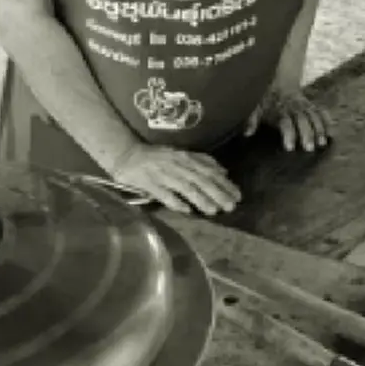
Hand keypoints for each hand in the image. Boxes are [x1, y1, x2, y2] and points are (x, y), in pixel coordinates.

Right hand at [108, 144, 240, 216]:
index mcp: (186, 157)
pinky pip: (164, 193)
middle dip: (217, 193)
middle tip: (230, 206)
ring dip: (201, 198)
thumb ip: (201, 161)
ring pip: (185, 187)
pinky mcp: (149, 183)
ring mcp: (163, 174)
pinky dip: (175, 201)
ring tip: (213, 211)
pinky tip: (186, 210)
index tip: (237, 195)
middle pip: (201, 179)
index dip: (224, 183)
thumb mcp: (181, 154)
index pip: (209, 171)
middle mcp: (177, 164)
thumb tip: (223, 171)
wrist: (127, 154)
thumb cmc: (157, 156)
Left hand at [244, 88, 331, 152]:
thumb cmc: (266, 99)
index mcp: (280, 109)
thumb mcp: (256, 106)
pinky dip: (327, 120)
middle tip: (310, 148)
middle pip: (302, 121)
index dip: (288, 134)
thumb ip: (252, 119)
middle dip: (307, 134)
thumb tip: (247, 134)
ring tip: (322, 143)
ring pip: (314, 116)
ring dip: (319, 129)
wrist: (278, 79)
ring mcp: (304, 105)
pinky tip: (332, 132)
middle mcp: (294, 107)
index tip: (290, 148)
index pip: (285, 123)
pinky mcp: (311, 105)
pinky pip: (321, 111)